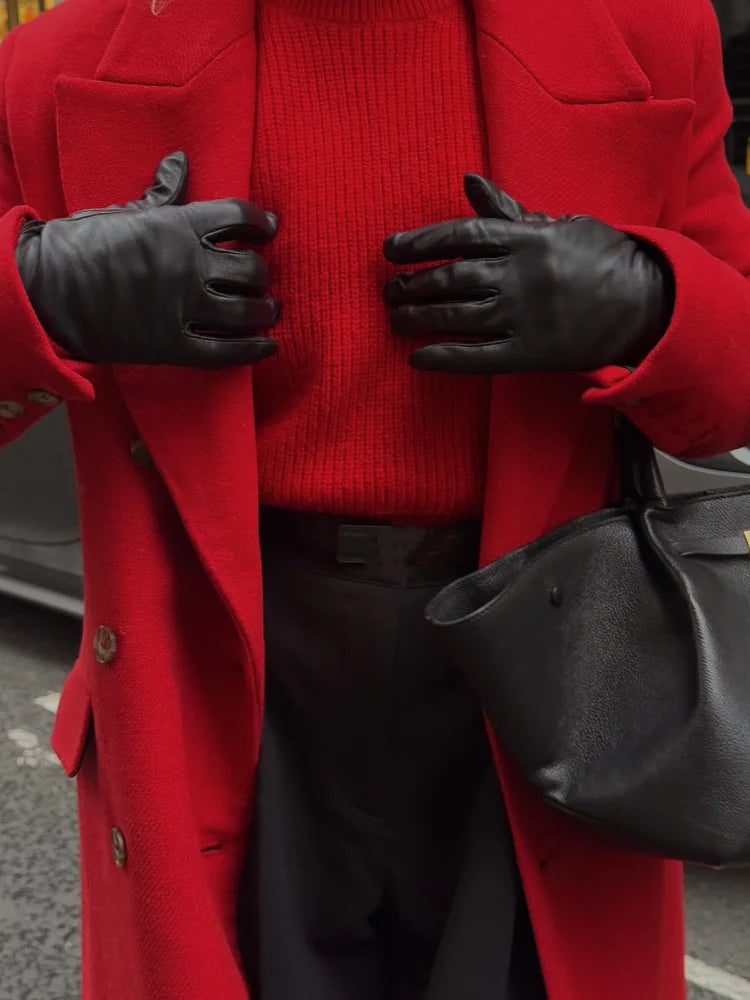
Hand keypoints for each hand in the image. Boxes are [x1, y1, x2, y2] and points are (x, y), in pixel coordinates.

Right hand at [15, 151, 279, 367]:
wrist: (45, 290)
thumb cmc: (81, 245)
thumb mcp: (125, 211)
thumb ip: (162, 194)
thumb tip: (180, 162)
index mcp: (178, 226)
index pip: (238, 217)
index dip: (261, 222)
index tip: (269, 228)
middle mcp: (188, 265)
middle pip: (251, 269)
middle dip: (263, 273)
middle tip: (261, 279)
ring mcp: (182, 307)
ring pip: (246, 311)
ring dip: (265, 311)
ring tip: (267, 311)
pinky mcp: (173, 345)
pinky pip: (226, 352)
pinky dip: (253, 350)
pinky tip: (268, 347)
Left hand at [383, 174, 672, 373]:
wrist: (643, 303)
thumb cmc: (597, 256)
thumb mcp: (556, 225)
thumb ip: (507, 211)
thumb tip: (469, 181)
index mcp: (525, 239)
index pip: (459, 236)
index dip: (419, 242)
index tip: (389, 249)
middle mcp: (519, 276)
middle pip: (450, 279)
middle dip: (412, 285)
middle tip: (388, 290)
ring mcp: (523, 316)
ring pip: (457, 317)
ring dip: (418, 318)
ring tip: (395, 319)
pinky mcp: (529, 352)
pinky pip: (477, 357)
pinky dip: (443, 358)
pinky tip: (417, 358)